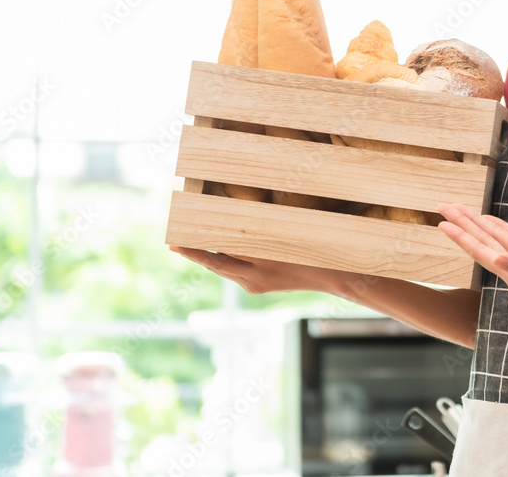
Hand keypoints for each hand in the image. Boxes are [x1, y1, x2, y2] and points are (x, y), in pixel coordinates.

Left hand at [169, 245, 332, 294]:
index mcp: (262, 262)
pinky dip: (224, 260)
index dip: (197, 246)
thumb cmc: (316, 248)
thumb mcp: (288, 233)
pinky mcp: (259, 287)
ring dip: (208, 255)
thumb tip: (232, 220)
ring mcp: (256, 285)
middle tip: (174, 243)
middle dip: (195, 252)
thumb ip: (259, 229)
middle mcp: (255, 277)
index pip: (221, 252)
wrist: (334, 277)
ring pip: (224, 268)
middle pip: (217, 263)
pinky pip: (234, 273)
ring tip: (190, 244)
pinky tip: (217, 250)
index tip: (175, 242)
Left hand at [436, 203, 507, 309]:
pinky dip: (499, 226)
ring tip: (459, 209)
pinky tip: (488, 219)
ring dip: (476, 222)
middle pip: (481, 240)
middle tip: (442, 206)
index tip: (442, 223)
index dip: (460, 237)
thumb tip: (496, 260)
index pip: (480, 251)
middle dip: (461, 224)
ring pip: (495, 236)